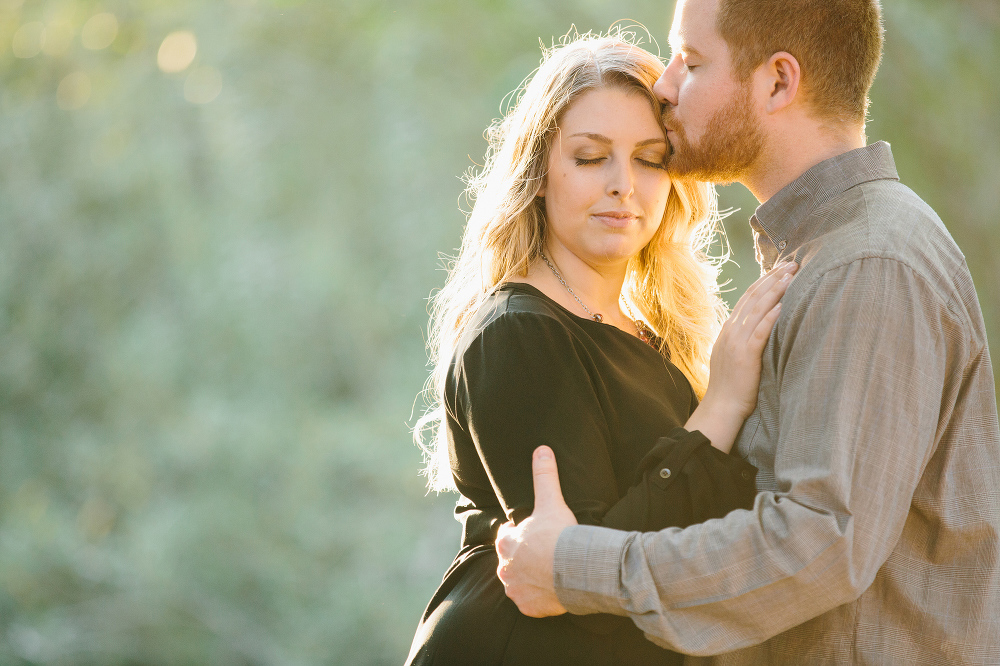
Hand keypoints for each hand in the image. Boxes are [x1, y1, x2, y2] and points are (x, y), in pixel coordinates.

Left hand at [496, 445, 576, 616]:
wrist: (576, 570)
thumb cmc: (560, 535)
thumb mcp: (550, 501)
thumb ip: (544, 476)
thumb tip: (541, 450)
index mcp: (506, 543)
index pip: (505, 536)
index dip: (519, 534)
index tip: (535, 534)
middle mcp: (504, 568)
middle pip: (510, 561)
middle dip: (523, 558)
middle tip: (544, 554)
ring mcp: (515, 589)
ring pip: (517, 583)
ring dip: (529, 578)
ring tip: (549, 573)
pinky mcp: (528, 607)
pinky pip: (529, 603)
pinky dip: (537, 598)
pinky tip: (552, 590)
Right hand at [686, 261, 796, 451]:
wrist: (721, 407)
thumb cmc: (732, 386)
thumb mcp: (733, 356)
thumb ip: (744, 339)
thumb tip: (761, 326)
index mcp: (729, 329)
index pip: (748, 297)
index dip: (765, 280)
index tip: (781, 269)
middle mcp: (731, 330)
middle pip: (754, 297)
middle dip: (774, 278)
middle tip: (792, 263)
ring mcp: (737, 341)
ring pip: (757, 309)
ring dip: (775, 290)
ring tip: (791, 276)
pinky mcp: (745, 355)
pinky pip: (760, 332)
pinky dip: (771, 317)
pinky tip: (783, 305)